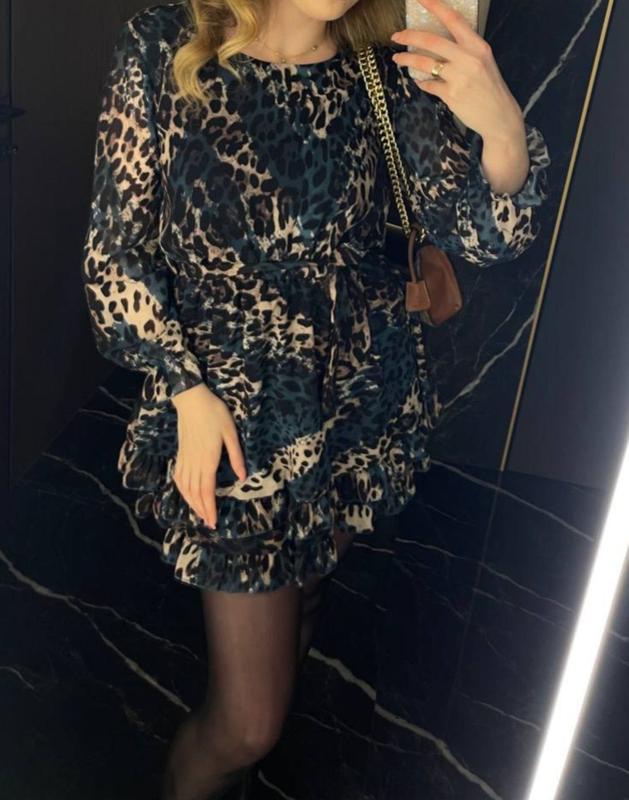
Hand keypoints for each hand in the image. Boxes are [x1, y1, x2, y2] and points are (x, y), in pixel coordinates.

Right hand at [171, 382, 246, 529]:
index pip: (207, 490)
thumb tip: (242, 477)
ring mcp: (185, 458)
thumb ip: (236, 456)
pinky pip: (179, 477)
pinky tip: (186, 494)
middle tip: (209, 524)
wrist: (192, 399)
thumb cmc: (215, 413)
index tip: (213, 522)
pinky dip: (182, 490)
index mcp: (208, 459)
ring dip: (192, 503)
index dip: (210, 508)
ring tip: (199, 514)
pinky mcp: (180, 453)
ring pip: (186, 487)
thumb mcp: (231, 433)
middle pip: (196, 493)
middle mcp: (194, 462)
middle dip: (202, 510)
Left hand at [390, 0, 524, 143]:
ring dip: (407, 59)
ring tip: (397, 59)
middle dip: (409, 36)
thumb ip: (465, 50)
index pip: (453, 19)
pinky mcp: (451, 95)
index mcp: (478, 46)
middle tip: (396, 36)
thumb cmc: (490, 88)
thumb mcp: (483, 61)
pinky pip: (429, 85)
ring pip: (425, 63)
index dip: (435, 6)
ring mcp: (459, 77)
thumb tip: (440, 43)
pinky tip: (419, 81)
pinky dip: (421, 82)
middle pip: (432, 41)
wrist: (499, 116)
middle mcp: (468, 58)